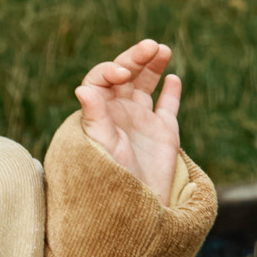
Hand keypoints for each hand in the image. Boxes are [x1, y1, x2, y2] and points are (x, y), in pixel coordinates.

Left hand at [75, 39, 183, 204]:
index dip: (111, 71)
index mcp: (98, 113)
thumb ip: (94, 117)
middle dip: (137, 58)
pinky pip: (167, 105)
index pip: (101, 80)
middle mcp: (117, 112)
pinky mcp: (163, 131)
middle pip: (125, 75)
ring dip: (153, 65)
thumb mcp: (101, 147)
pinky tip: (173, 79)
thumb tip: (83, 88)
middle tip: (152, 46)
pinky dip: (171, 91)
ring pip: (146, 84)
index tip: (123, 75)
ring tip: (162, 50)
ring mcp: (141, 120)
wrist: (135, 210)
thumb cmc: (110, 180)